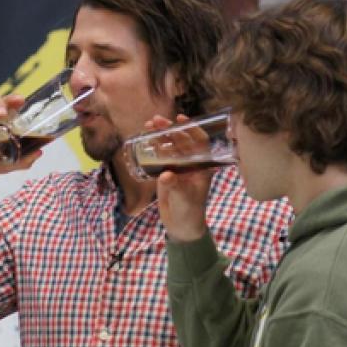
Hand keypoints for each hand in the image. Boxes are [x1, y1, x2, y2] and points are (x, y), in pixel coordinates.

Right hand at [150, 114, 211, 242]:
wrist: (181, 226)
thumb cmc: (190, 211)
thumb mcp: (185, 199)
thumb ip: (175, 186)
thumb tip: (165, 175)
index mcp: (201, 167)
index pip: (200, 143)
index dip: (192, 129)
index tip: (180, 120)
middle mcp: (191, 164)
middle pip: (181, 141)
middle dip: (170, 130)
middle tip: (156, 121)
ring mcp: (178, 167)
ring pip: (170, 146)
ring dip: (160, 135)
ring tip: (148, 125)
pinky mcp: (165, 173)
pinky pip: (160, 156)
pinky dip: (153, 147)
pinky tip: (144, 139)